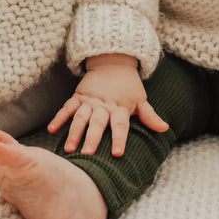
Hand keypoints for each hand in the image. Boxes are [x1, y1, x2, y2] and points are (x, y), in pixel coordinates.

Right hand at [48, 54, 168, 156]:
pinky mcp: (79, 96)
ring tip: (68, 148)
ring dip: (74, 132)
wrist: (113, 63)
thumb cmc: (129, 86)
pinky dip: (59, 117)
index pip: (120, 126)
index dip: (119, 139)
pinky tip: (52, 128)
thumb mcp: (141, 100)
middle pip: (97, 124)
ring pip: (81, 117)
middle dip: (92, 139)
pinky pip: (67, 107)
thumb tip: (165, 129)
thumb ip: (150, 116)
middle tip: (87, 155)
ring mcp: (89, 100)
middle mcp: (104, 105)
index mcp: (120, 108)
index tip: (116, 153)